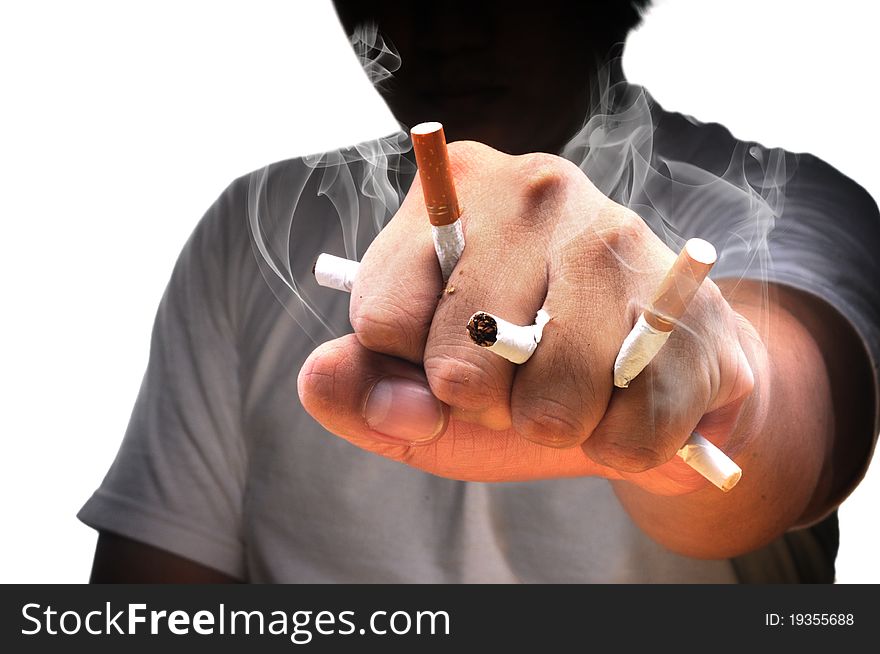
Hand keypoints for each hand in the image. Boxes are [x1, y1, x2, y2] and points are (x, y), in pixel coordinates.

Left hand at [298, 142, 764, 495]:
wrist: (642, 373)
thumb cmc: (515, 371)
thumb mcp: (417, 384)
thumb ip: (359, 386)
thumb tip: (323, 378)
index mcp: (454, 192)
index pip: (383, 317)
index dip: (407, 371)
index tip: (443, 364)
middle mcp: (537, 189)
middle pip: (462, 358)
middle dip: (484, 405)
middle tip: (516, 381)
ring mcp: (621, 237)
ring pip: (553, 399)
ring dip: (554, 428)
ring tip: (571, 394)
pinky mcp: (691, 308)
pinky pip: (632, 430)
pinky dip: (620, 447)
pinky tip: (625, 402)